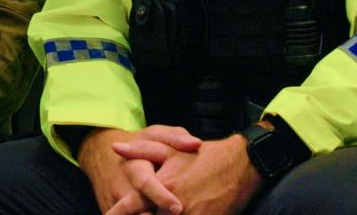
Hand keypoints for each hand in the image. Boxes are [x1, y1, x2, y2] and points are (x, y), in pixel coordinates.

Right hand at [78, 125, 199, 214]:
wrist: (100, 154)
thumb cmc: (137, 145)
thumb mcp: (153, 135)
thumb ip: (175, 138)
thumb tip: (195, 144)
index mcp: (133, 165)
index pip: (144, 182)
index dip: (160, 196)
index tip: (178, 207)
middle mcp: (121, 186)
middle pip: (136, 207)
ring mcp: (115, 202)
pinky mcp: (111, 210)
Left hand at [121, 135, 261, 214]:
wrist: (240, 166)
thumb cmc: (203, 156)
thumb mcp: (170, 149)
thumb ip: (140, 151)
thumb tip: (115, 148)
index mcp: (162, 187)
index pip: (132, 206)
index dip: (117, 212)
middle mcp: (175, 208)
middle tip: (119, 214)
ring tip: (157, 212)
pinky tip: (178, 214)